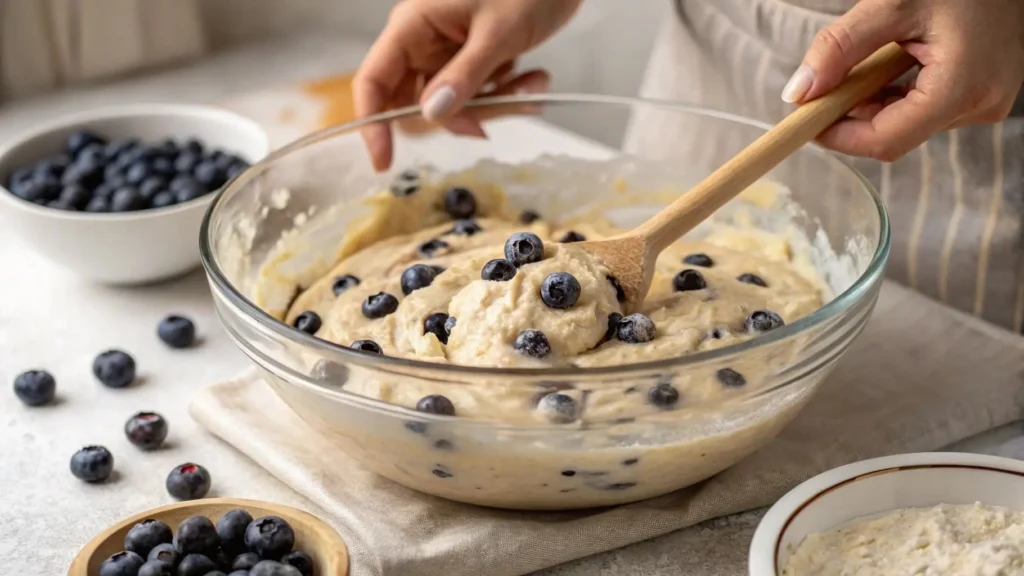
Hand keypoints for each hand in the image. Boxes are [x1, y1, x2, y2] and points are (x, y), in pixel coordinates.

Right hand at [354, 0, 582, 170]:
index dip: (373, 123)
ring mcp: (447, 52)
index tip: (384, 162)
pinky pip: (478, 96)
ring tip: (533, 83)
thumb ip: (464, 76)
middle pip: (417, 103)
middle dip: (460, 116)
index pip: (374, 80)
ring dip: (496, 104)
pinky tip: (533, 77)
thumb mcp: (499, 33)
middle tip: (495, 116)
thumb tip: (431, 114)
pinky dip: (508, 95)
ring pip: (454, 106)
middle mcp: (423, 40)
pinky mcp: (471, 61)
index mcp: (414, 25)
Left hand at [782, 0, 1023, 161]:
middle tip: (829, 83)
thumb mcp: (892, 3)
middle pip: (894, 134)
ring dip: (873, 102)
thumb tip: (798, 92)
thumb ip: (840, 48)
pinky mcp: (980, 94)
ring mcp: (984, 103)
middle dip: (853, 115)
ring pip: (906, 124)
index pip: (886, 140)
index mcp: (962, 88)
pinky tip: (889, 65)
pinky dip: (895, 95)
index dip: (839, 137)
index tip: (806, 120)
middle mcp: (979, 106)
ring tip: (869, 61)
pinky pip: (925, 110)